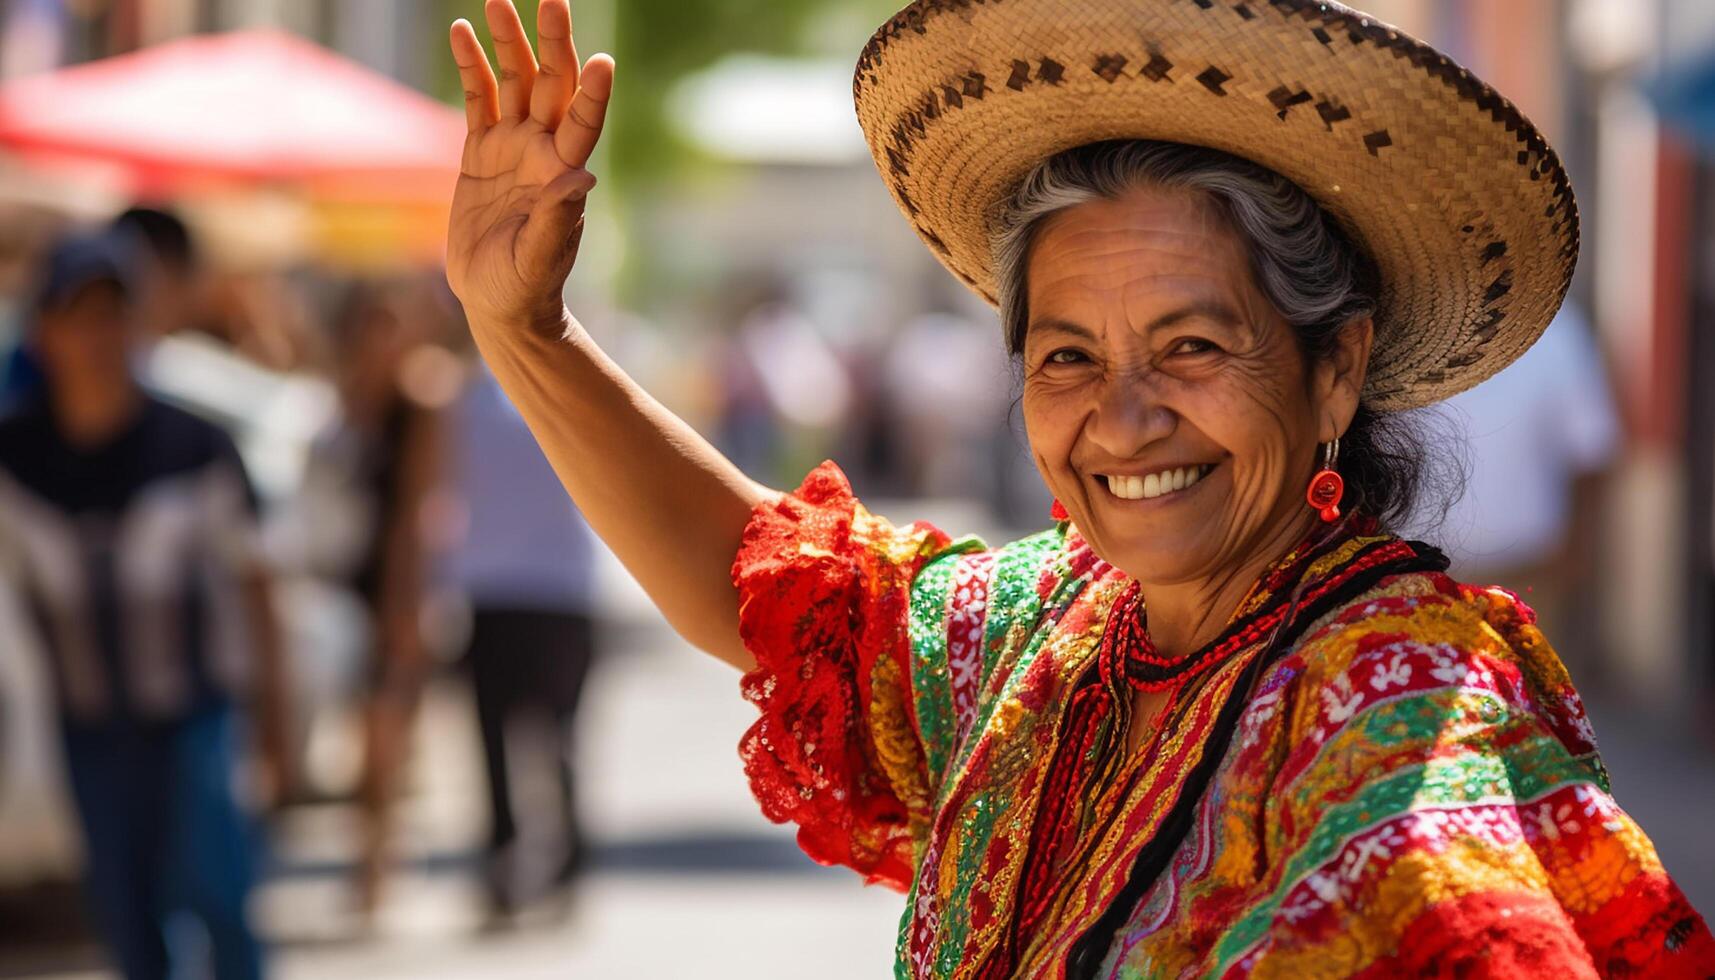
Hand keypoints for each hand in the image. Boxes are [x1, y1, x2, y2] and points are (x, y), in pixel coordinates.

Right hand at [447, 0, 612, 330]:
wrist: (499, 301)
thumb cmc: (526, 287)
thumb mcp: (540, 258)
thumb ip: (558, 219)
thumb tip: (580, 178)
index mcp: (563, 173)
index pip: (583, 123)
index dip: (592, 94)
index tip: (602, 62)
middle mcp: (542, 150)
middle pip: (551, 85)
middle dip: (552, 43)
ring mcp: (513, 146)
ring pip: (514, 82)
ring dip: (508, 42)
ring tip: (497, 1)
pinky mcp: (481, 152)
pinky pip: (478, 98)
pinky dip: (471, 65)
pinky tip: (462, 31)